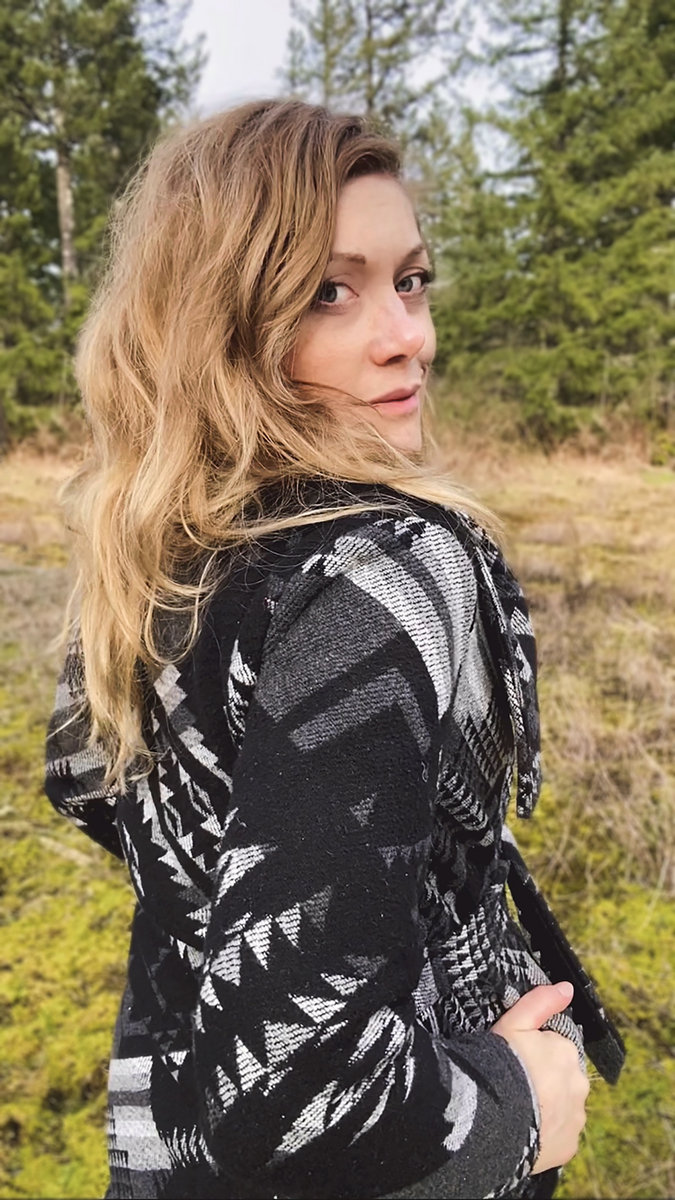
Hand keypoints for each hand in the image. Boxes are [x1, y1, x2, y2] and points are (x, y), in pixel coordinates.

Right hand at [491, 982, 589, 1173]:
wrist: (492, 1116)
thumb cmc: (500, 1065)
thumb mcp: (514, 1023)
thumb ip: (540, 1002)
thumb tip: (566, 988)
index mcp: (567, 1053)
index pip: (554, 1050)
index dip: (533, 1055)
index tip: (515, 1062)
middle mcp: (578, 1085)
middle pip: (562, 1080)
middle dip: (544, 1082)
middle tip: (515, 1086)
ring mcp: (575, 1118)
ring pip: (563, 1108)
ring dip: (547, 1108)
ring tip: (517, 1111)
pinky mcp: (569, 1146)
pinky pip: (559, 1136)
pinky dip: (546, 1134)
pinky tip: (525, 1130)